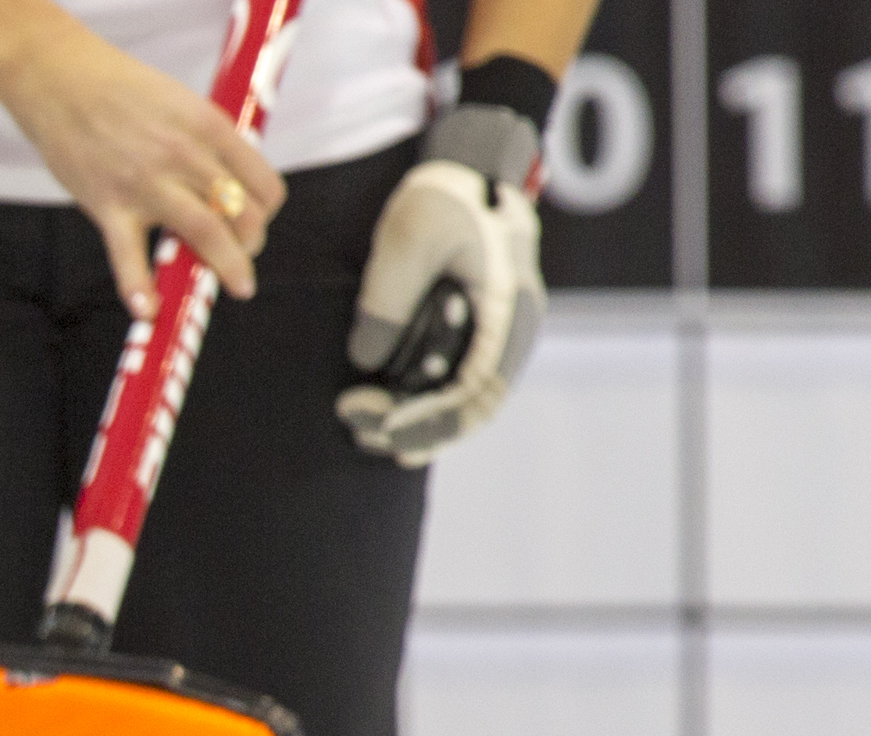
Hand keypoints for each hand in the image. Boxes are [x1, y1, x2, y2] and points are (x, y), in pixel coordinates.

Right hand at [0, 19, 285, 311]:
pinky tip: (148, 310)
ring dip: (226, 267)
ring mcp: (147, 183)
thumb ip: (206, 142)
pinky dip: (139, 286)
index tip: (257, 223)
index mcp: (209, 126)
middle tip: (242, 262)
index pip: (261, 182)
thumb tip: (225, 184)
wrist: (62, 83)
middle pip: (240, 213)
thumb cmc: (121, 93)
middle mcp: (185, 155)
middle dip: (250, 245)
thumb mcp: (182, 104)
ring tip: (232, 288)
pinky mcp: (109, 205)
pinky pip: (129, 254)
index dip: (267, 211)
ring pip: (204, 232)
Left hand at [336, 106, 546, 464]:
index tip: (378, 423)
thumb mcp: (405, 240)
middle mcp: (514, 326)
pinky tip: (386, 417)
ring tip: (361, 426)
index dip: (427, 418)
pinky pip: (462, 384)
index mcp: (506, 305)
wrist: (465, 171)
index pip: (475, 387)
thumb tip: (366, 364)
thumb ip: (386, 301)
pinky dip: (426, 407)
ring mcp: (502, 332)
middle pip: (475, 405)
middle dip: (416, 428)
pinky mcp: (483, 332)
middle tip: (357, 427)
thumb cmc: (440, 199)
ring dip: (418, 423)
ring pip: (469, 401)